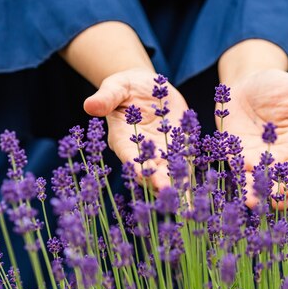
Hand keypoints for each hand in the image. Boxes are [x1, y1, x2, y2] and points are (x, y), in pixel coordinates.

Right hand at [83, 67, 188, 189]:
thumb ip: (106, 97)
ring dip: (176, 187)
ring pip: (168, 174)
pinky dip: (189, 178)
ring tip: (185, 202)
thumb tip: (89, 105)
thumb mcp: (115, 86)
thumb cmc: (125, 87)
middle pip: (149, 171)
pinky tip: (198, 194)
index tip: (143, 175)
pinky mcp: (177, 149)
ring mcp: (160, 152)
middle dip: (158, 182)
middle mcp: (141, 151)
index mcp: (122, 139)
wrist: (145, 87)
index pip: (128, 155)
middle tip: (169, 194)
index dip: (135, 165)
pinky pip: (184, 165)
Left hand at [218, 69, 287, 206]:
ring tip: (261, 201)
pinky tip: (247, 196)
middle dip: (286, 190)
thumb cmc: (277, 86)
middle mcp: (285, 157)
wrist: (245, 84)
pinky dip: (246, 187)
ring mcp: (262, 161)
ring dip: (265, 195)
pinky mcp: (240, 160)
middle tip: (282, 195)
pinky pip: (244, 177)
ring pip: (266, 185)